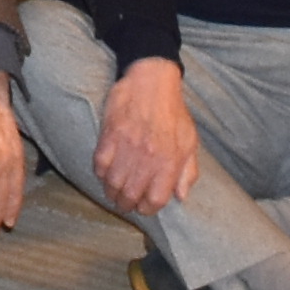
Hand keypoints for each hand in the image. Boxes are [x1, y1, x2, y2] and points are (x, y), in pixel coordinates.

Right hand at [92, 56, 199, 218]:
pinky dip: (100, 174)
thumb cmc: (173, 112)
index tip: (144, 207)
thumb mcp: (190, 142)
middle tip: (125, 203)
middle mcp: (148, 158)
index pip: (156, 199)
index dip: (148, 209)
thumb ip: (188, 172)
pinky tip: (104, 173)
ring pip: (112, 184)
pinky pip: (99, 164)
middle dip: (127, 204)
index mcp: (170, 161)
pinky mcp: (109, 135)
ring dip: (111, 192)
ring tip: (113, 193)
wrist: (152, 80)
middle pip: (131, 196)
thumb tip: (180, 196)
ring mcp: (127, 147)